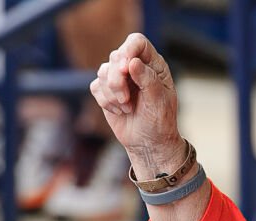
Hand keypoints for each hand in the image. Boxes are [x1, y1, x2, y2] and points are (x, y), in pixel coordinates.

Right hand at [90, 34, 188, 178]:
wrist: (148, 143)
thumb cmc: (160, 121)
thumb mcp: (159, 101)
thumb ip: (147, 80)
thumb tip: (132, 62)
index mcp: (153, 64)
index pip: (137, 42)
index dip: (128, 50)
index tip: (126, 68)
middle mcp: (135, 66)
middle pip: (116, 56)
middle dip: (117, 79)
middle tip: (126, 99)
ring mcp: (119, 78)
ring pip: (103, 72)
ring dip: (112, 94)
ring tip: (127, 108)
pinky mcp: (106, 91)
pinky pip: (95, 87)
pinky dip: (105, 102)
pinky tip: (120, 112)